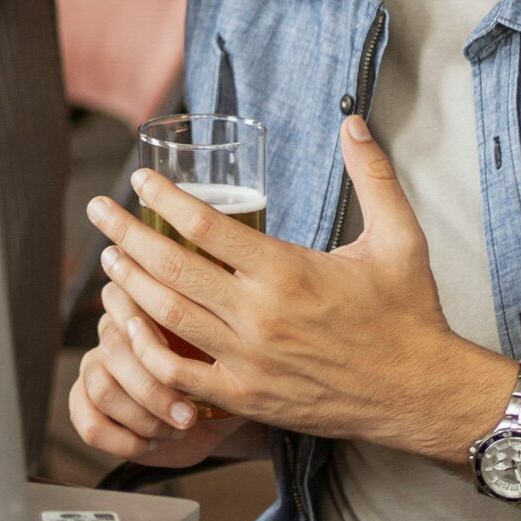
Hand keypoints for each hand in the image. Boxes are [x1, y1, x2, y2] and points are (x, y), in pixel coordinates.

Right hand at [68, 280, 243, 465]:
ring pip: (103, 389)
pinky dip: (124, 441)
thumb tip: (217, 299)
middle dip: (155, 391)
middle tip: (188, 415)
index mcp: (138, 305)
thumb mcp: (221, 345)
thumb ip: (208, 323)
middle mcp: (110, 333)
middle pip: (115, 351)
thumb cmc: (218, 372)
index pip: (120, 302)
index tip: (178, 356)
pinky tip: (150, 442)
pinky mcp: (86, 405)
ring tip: (174, 429)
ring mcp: (95, 369)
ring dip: (144, 417)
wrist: (213, 416)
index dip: (147, 332)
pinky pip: (90, 425)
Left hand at [85, 117, 510, 460]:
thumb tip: (352, 120)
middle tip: (98, 210)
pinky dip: (147, 352)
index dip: (164, 198)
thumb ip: (372, 175)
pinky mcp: (246, 400)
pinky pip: (179, 377)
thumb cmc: (409, 313)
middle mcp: (260, 316)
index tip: (138, 179)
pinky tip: (130, 328)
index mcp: (287, 271)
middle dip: (125, 235)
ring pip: (167, 319)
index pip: (205, 225)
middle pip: (172, 269)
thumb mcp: (399, 237)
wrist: (423, 394)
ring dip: (129, 286)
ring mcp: (248, 362)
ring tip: (108, 259)